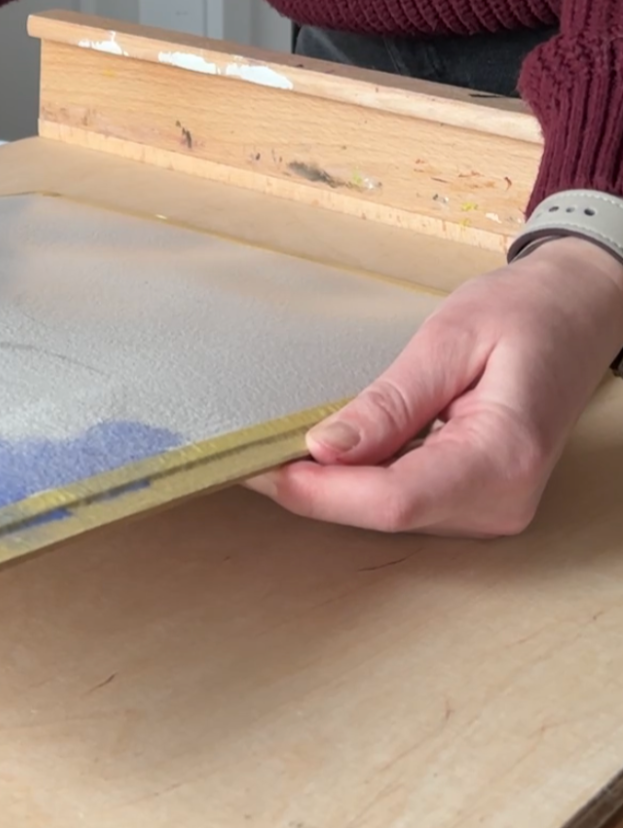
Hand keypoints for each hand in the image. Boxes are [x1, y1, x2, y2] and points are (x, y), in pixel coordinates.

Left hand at [245, 237, 622, 536]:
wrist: (577, 314)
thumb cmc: (525, 314)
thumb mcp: (449, 339)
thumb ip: (390, 401)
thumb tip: (325, 447)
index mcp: (504, 456)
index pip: (394, 498)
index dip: (320, 491)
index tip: (260, 466)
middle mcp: (503, 500)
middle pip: (387, 512)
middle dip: (317, 489)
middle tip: (251, 452)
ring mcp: (495, 508)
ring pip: (392, 513)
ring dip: (335, 487)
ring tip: (280, 447)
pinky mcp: (481, 502)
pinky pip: (409, 501)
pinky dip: (364, 480)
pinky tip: (332, 452)